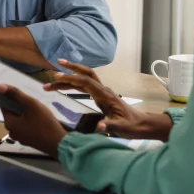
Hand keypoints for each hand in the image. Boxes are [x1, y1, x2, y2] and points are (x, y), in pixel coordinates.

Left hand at [0, 85, 67, 157]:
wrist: (58, 143)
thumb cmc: (44, 122)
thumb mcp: (30, 104)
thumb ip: (16, 94)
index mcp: (9, 123)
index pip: (4, 105)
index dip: (11, 97)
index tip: (23, 94)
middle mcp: (11, 131)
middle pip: (12, 112)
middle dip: (21, 105)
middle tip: (34, 103)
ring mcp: (20, 137)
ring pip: (20, 119)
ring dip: (27, 113)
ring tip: (39, 111)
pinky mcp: (28, 140)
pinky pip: (25, 126)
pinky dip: (30, 121)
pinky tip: (41, 120)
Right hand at [44, 60, 168, 138]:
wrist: (141, 124)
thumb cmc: (131, 126)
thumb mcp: (121, 128)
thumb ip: (110, 126)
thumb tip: (100, 127)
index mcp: (105, 95)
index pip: (86, 82)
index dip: (71, 78)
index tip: (57, 76)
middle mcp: (103, 90)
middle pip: (85, 74)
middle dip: (71, 68)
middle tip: (56, 65)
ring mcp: (102, 92)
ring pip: (84, 79)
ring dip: (70, 78)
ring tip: (52, 81)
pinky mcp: (101, 96)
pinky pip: (86, 86)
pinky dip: (75, 84)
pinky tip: (66, 86)